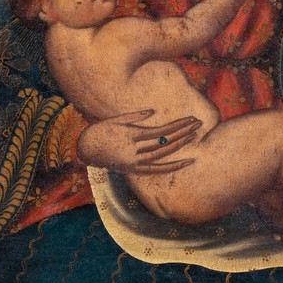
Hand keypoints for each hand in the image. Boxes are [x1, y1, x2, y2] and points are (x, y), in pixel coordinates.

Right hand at [76, 110, 200, 174]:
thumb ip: (134, 116)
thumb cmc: (100, 130)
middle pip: (164, 142)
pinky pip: (156, 170)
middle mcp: (134, 151)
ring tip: (194, 136)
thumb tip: (153, 111)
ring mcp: (134, 162)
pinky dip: (171, 167)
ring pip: (162, 156)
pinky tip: (184, 162)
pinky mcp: (133, 170)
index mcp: (130, 135)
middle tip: (198, 124)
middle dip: (183, 133)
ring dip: (179, 146)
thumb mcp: (116, 119)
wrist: (84, 149)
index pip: (160, 131)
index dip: (177, 125)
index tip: (190, 119)